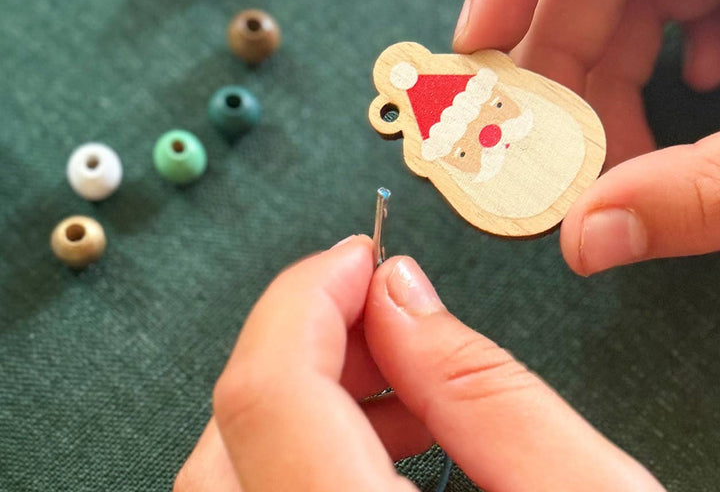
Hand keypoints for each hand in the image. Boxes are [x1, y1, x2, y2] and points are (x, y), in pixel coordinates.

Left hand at [175, 236, 661, 490]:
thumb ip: (483, 388)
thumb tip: (400, 294)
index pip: (265, 400)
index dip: (302, 301)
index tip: (357, 256)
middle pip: (229, 441)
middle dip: (306, 345)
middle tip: (386, 311)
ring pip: (230, 485)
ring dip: (306, 402)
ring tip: (409, 387)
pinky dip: (307, 456)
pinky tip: (393, 450)